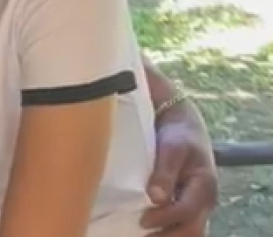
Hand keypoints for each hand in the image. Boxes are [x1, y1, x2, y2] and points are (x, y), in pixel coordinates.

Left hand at [141, 102, 218, 235]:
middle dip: (168, 236)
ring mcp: (199, 204)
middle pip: (192, 229)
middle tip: (142, 236)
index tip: (143, 221)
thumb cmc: (178, 134)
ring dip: (169, 235)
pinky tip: (150, 229)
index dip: (165, 218)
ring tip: (144, 235)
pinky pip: (183, 223)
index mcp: (204, 185)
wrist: (183, 123)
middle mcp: (205, 200)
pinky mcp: (189, 203)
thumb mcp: (171, 148)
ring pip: (190, 230)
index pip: (186, 211)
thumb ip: (164, 173)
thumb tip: (156, 199)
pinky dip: (169, 229)